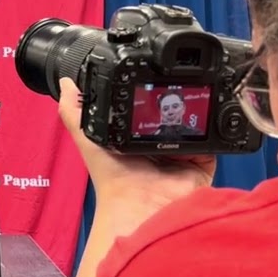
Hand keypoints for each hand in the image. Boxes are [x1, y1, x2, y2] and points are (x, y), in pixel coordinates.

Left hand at [58, 78, 215, 229]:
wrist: (141, 203)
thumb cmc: (113, 176)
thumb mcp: (88, 136)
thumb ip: (75, 111)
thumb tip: (65, 83)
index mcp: (133, 137)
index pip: (143, 108)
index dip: (145, 92)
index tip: (147, 73)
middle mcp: (159, 144)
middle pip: (170, 113)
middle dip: (173, 99)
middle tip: (174, 81)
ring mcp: (182, 152)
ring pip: (193, 123)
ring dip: (193, 110)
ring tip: (191, 94)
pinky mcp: (202, 161)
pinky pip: (212, 140)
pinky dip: (212, 129)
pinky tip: (206, 115)